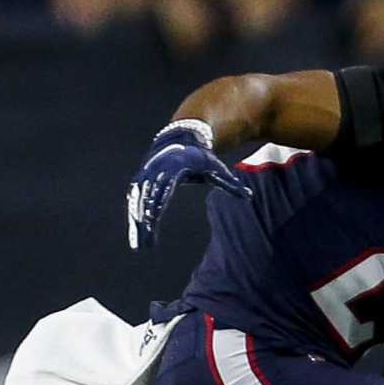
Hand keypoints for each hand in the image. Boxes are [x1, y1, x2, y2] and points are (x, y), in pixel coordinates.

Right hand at [125, 119, 251, 249]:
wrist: (182, 139)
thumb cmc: (203, 158)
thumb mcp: (217, 169)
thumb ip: (230, 184)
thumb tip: (249, 196)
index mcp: (175, 168)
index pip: (164, 189)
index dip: (157, 204)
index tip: (152, 220)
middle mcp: (157, 172)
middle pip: (148, 199)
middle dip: (145, 222)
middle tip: (146, 243)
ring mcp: (147, 176)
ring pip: (139, 202)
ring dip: (138, 224)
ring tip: (140, 245)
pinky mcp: (142, 181)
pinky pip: (135, 200)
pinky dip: (135, 217)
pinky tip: (136, 234)